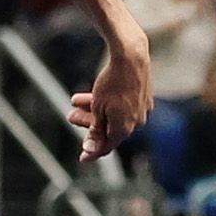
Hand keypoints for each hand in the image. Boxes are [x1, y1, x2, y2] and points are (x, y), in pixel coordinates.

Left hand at [71, 34, 151, 162]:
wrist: (131, 57)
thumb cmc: (112, 83)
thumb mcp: (98, 108)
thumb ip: (95, 130)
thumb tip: (91, 150)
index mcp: (125, 128)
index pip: (106, 146)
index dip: (92, 151)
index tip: (82, 158)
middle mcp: (137, 122)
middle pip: (109, 130)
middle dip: (88, 124)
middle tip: (71, 115)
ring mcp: (142, 110)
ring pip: (115, 116)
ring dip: (94, 111)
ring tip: (76, 101)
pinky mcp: (144, 98)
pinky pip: (123, 107)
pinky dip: (108, 104)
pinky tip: (95, 94)